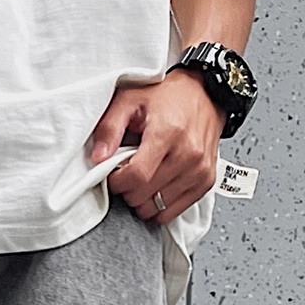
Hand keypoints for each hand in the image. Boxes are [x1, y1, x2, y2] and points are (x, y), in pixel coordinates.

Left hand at [89, 71, 221, 225]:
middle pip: (145, 195)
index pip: (137, 176)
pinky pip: (175, 212)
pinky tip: (156, 188)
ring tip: (143, 177)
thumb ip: (110, 128)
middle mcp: (188, 154)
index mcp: (168, 133)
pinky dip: (160, 206)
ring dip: (143, 200)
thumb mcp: (130, 99)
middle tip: (127, 174)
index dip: (117, 182)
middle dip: (128, 190)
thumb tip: (97, 158)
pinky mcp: (206, 181)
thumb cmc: (168, 95)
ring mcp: (199, 170)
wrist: (204, 92)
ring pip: (158, 208)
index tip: (113, 176)